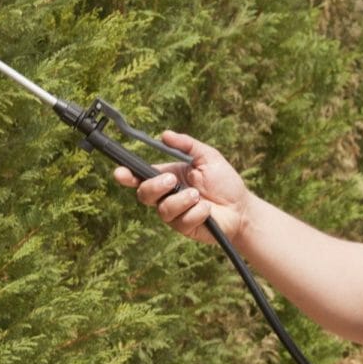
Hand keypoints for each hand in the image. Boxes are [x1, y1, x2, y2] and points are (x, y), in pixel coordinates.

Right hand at [111, 130, 251, 244]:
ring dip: (180, 200)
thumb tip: (165, 135)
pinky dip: (197, 212)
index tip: (120, 172)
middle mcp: (166, 195)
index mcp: (167, 176)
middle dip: (155, 186)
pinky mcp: (184, 228)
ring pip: (162, 209)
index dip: (127, 175)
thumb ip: (187, 145)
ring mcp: (174, 214)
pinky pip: (181, 221)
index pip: (141, 176)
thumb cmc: (224, 182)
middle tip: (172, 180)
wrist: (242, 207)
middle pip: (144, 194)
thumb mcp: (208, 157)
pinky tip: (208, 210)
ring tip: (198, 195)